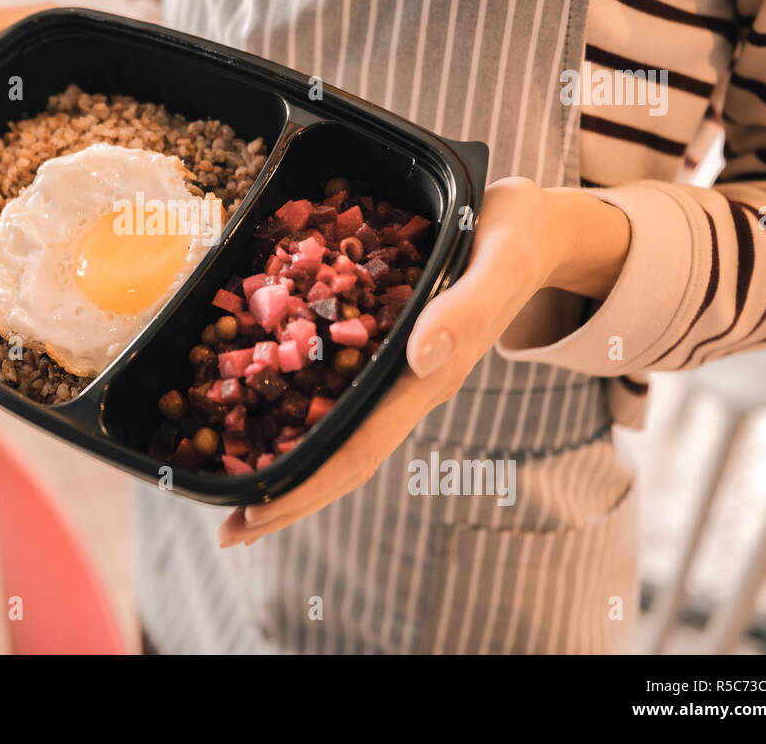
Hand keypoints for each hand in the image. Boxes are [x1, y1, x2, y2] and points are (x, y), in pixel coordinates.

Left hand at [217, 176, 630, 547]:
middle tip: (227, 532)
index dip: (306, 485)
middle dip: (287, 498)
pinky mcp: (392, 355)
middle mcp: (413, 387)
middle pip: (344, 460)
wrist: (538, 232)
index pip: (360, 448)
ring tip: (236, 499)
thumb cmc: (519, 237)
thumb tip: (422, 360)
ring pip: (341, 438)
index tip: (257, 515)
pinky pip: (341, 401)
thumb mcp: (501, 260)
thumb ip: (468, 308)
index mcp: (432, 376)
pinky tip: (264, 428)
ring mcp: (402, 376)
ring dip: (291, 472)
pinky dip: (300, 423)